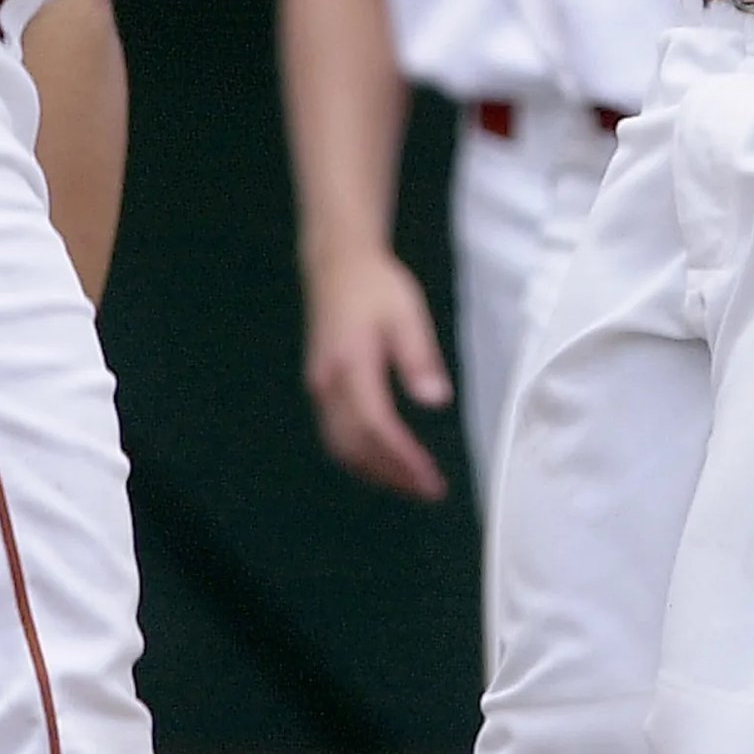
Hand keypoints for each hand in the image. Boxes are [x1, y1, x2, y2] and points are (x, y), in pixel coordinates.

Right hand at [304, 244, 453, 498]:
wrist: (336, 264)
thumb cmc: (375, 286)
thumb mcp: (407, 312)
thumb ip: (419, 357)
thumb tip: (434, 400)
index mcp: (352, 364)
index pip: (376, 425)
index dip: (403, 458)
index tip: (431, 478)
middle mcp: (328, 382)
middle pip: (355, 446)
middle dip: (392, 474)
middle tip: (428, 490)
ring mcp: (319, 387)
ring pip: (341, 446)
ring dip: (375, 471)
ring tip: (411, 484)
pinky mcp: (319, 387)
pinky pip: (335, 434)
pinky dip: (359, 457)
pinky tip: (384, 461)